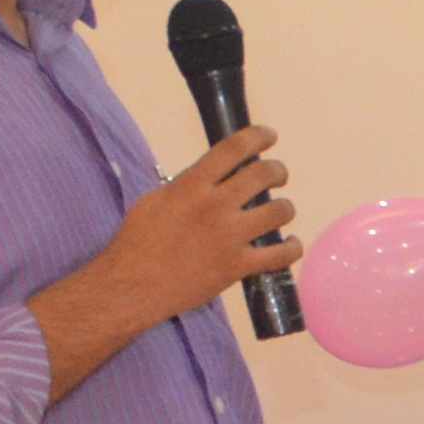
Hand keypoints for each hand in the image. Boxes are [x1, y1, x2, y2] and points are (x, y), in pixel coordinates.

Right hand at [26, 127, 304, 402]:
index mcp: (191, 186)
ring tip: (281, 210)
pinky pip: (280, 254)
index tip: (269, 136)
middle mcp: (214, 206)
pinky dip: (292, 247)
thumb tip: (207, 178)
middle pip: (263, 174)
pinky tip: (290, 244)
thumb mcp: (153, 201)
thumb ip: (184, 186)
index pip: (233, 149)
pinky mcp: (238, 266)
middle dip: (278, 171)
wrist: (130, 286)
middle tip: (278, 175)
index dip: (257, 137)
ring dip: (285, 207)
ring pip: (279, 211)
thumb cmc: (136, 242)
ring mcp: (229, 237)